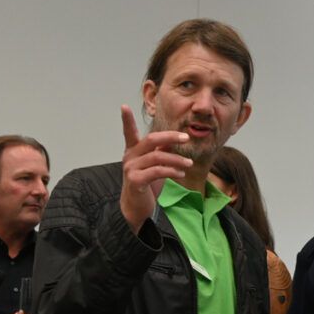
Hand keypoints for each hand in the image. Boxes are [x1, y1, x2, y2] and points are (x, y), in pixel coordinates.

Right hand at [119, 105, 192, 232]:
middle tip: (186, 137)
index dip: (126, 120)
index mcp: (133, 151)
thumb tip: (173, 139)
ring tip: (189, 164)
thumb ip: (160, 152)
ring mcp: (131, 168)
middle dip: (170, 137)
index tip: (124, 106)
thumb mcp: (154, 165)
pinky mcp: (135, 180)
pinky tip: (180, 174)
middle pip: (151, 140)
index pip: (128, 132)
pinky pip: (157, 171)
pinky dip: (171, 171)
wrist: (137, 207)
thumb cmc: (147, 185)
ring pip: (157, 156)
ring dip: (177, 159)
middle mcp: (130, 157)